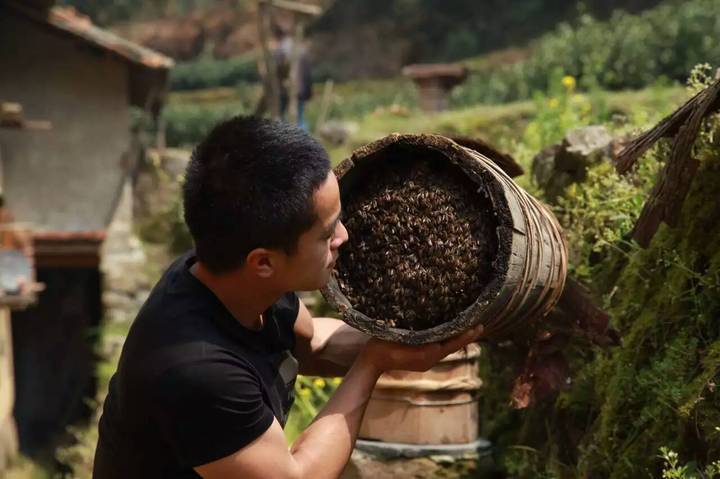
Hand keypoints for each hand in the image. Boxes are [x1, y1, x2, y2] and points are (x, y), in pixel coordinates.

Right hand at [360, 324, 483, 373]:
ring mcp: (426, 358)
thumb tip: (438, 346)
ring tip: (469, 326)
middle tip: (480, 325)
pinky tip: (449, 330)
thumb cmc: (384, 350)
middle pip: (453, 346)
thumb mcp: (402, 346)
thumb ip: (420, 348)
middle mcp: (430, 358)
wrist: (372, 360)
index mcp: (428, 356)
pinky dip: (448, 338)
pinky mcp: (420, 355)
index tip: (478, 327)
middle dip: (466, 336)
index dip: (465, 336)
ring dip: (458, 337)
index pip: (452, 345)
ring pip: (447, 347)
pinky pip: (439, 346)